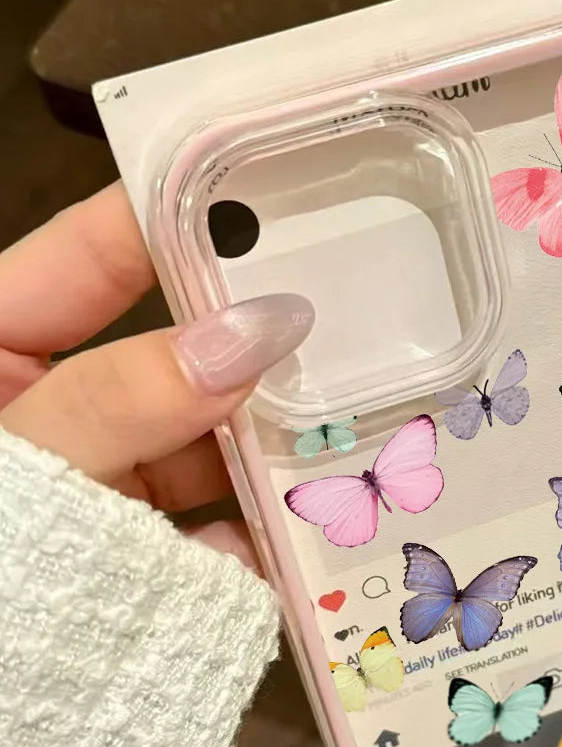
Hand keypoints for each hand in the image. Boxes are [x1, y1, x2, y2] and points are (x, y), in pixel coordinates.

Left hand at [0, 182, 313, 563]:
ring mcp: (99, 486)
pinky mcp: (133, 556)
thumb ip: (123, 400)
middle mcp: (52, 409)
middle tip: (344, 325)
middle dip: (248, 352)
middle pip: (168, 354)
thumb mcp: (17, 473)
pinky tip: (288, 541)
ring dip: (261, 453)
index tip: (271, 190)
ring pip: (198, 446)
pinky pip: (202, 529)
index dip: (174, 216)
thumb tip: (257, 329)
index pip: (92, 256)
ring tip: (342, 439)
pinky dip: (243, 538)